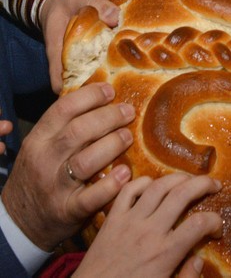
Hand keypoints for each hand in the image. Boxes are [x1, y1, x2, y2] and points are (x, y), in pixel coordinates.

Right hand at [1, 83, 133, 250]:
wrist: (18, 222)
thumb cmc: (38, 176)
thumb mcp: (41, 147)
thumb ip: (64, 127)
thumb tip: (99, 98)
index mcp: (38, 140)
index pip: (63, 109)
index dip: (90, 96)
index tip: (110, 91)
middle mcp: (45, 161)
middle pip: (79, 131)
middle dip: (108, 117)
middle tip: (128, 112)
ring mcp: (56, 187)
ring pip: (87, 160)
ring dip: (113, 145)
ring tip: (128, 137)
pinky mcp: (67, 211)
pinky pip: (91, 197)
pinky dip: (111, 185)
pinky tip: (126, 173)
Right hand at [39, 0, 118, 91]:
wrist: (58, 0)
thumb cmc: (67, 1)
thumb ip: (99, 5)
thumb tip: (114, 19)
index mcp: (57, 49)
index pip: (59, 78)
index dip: (74, 90)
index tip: (94, 94)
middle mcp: (64, 59)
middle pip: (73, 84)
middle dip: (91, 90)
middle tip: (115, 91)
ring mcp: (73, 59)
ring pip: (83, 79)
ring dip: (99, 83)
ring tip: (122, 85)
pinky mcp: (83, 56)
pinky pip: (91, 69)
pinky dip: (103, 71)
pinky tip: (122, 72)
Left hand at [73, 174, 222, 277]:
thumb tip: (199, 260)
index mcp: (165, 252)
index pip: (200, 224)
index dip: (215, 221)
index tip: (217, 229)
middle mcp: (150, 231)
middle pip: (183, 194)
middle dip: (204, 183)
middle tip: (215, 185)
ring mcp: (129, 221)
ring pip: (158, 186)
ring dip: (179, 177)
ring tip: (190, 180)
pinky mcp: (112, 218)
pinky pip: (128, 190)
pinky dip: (143, 181)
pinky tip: (154, 185)